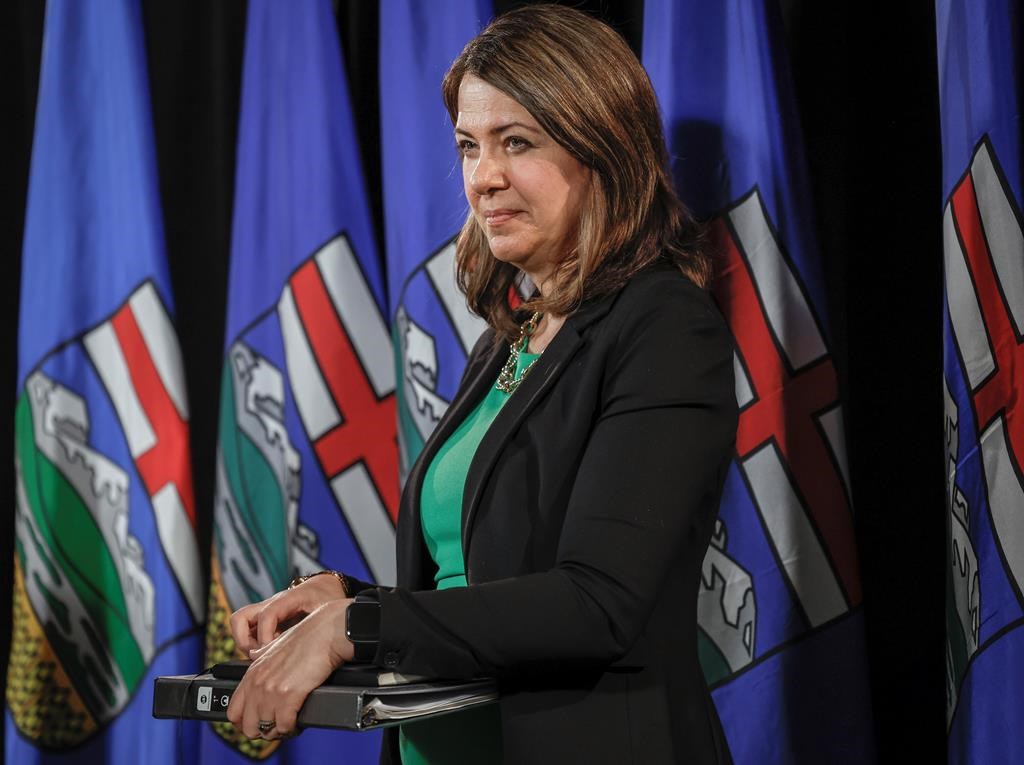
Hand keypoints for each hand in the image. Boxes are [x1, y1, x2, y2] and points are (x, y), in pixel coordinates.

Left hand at [226, 598, 355, 738]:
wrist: (326, 634)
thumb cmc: (307, 637)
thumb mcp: (276, 644)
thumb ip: (262, 655)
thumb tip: (254, 655)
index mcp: (252, 672)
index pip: (233, 712)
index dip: (245, 724)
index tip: (257, 724)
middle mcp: (258, 683)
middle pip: (248, 727)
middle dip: (262, 732)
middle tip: (276, 727)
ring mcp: (271, 691)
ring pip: (266, 730)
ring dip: (279, 731)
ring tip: (289, 724)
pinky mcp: (288, 696)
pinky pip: (284, 726)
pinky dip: (292, 728)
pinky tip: (298, 721)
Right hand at [229, 575, 347, 654]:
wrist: (325, 587)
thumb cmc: (327, 598)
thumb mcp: (328, 609)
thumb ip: (320, 624)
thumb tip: (321, 643)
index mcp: (288, 599)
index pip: (267, 614)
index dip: (266, 635)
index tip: (270, 650)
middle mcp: (271, 604)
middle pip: (240, 618)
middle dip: (245, 641)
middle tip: (260, 655)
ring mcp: (266, 611)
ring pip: (240, 624)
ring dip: (246, 643)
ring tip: (262, 656)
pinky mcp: (266, 620)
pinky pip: (249, 631)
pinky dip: (254, 644)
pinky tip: (270, 652)